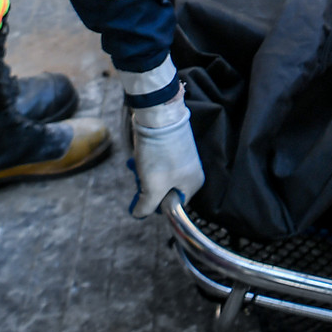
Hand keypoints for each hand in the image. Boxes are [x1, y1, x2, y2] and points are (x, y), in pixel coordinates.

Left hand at [128, 90, 203, 217]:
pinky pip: (160, 164)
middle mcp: (192, 173)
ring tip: (138, 165)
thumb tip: (139, 214)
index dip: (156, 203)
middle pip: (165, 191)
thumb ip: (146, 206)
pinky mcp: (174, 148)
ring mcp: (183, 159)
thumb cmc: (159, 154)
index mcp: (193, 184)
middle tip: (139, 178)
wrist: (158, 117)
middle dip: (148, 187)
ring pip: (160, 177)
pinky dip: (148, 163)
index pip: (173, 206)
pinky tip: (140, 156)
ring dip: (145, 174)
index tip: (143, 194)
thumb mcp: (152, 187)